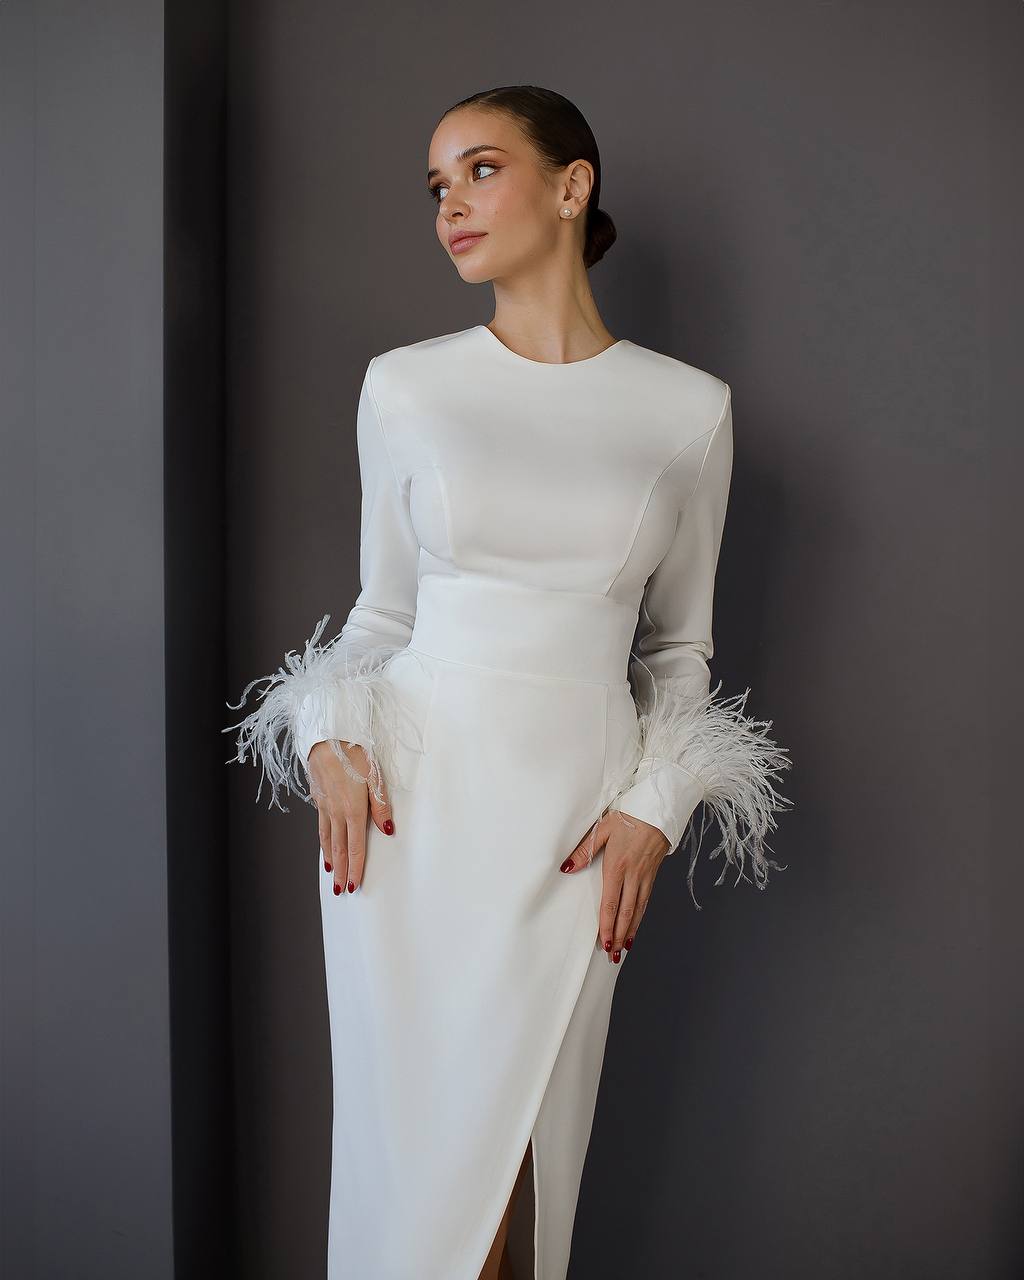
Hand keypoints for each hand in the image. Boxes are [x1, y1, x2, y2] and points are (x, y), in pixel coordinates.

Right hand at [308, 740, 395, 894]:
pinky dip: (322, 842)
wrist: (326, 737)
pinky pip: (320, 826)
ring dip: (330, 859)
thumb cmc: (354, 753)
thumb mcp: (375, 777)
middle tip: (341, 891)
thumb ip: (380, 805)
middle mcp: (336, 812)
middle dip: (341, 872)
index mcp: (353, 810)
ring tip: (332, 874)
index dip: (355, 867)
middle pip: (338, 849)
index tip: (354, 885)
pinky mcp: (318, 799)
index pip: (355, 846)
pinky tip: (324, 846)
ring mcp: (325, 806)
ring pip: (327, 839)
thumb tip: (388, 830)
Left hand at [559, 810, 670, 962]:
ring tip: (624, 948)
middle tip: (613, 955)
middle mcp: (633, 876)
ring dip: (630, 931)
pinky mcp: (653, 874)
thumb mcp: (602, 829)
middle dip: (619, 936)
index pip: (611, 903)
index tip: (604, 942)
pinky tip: (636, 926)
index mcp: (617, 867)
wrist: (658, 810)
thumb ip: (584, 851)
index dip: (607, 926)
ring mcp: (645, 876)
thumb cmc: (629, 817)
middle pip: (625, 913)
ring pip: (638, 910)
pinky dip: (640, 917)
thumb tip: (567, 868)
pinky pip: (646, 901)